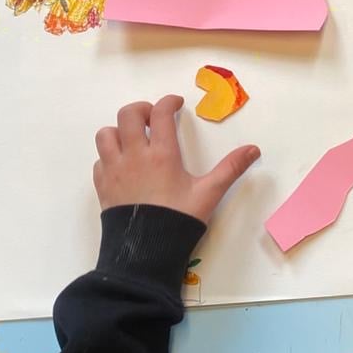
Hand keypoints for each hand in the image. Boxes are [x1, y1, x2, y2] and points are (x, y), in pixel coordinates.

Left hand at [93, 94, 260, 226]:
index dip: (169, 101)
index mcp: (162, 153)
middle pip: (128, 114)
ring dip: (118, 131)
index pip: (160, 112)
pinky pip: (99, 161)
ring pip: (105, 134)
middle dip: (141, 109)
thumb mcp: (208, 193)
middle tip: (152, 118)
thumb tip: (253, 149)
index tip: (176, 103)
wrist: (145, 252)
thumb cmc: (178, 219)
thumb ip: (230, 168)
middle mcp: (134, 155)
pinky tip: (122, 166)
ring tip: (133, 140)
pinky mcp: (102, 186)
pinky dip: (109, 157)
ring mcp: (114, 170)